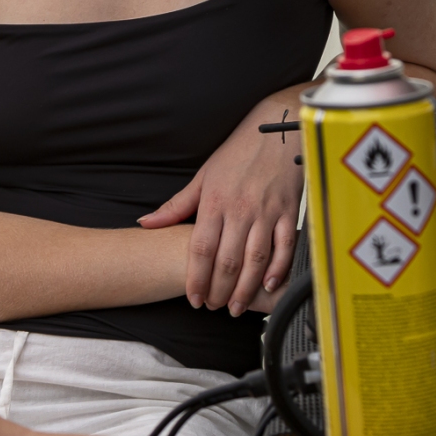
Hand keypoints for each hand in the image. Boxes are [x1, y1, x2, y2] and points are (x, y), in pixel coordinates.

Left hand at [138, 98, 303, 315]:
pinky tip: (268, 286)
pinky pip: (284, 247)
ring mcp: (266, 212)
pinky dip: (277, 270)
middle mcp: (240, 209)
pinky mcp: (288, 212)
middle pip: (227, 261)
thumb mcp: (203, 176)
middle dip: (219, 290)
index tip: (194, 298)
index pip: (201, 249)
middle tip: (214, 307)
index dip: (196, 279)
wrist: (276, 128)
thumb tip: (146, 223)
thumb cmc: (239, 152)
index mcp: (215, 201)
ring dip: (245, 289)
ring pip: (254, 260)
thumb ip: (176, 206)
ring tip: (236, 307)